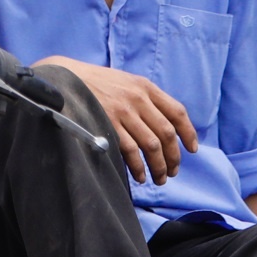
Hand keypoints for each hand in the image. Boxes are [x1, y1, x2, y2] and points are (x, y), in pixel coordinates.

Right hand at [36, 57, 196, 183]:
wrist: (65, 77)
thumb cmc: (96, 83)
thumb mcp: (125, 81)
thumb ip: (144, 98)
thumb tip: (163, 125)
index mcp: (145, 87)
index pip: (177, 112)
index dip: (188, 133)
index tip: (191, 149)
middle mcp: (138, 98)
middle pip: (166, 133)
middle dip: (173, 157)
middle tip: (172, 171)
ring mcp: (123, 112)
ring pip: (152, 145)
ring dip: (159, 166)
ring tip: (159, 178)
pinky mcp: (108, 123)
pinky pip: (131, 150)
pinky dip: (139, 166)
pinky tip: (140, 175)